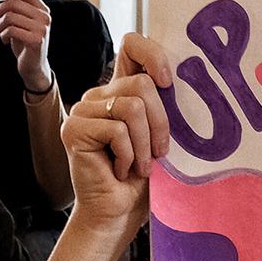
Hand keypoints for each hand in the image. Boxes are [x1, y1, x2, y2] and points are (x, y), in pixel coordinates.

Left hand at [0, 0, 54, 91]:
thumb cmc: (25, 43)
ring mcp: (41, 28)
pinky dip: (3, 35)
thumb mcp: (22, 22)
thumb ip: (17, 8)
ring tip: (1, 33)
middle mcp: (44, 16)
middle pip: (13, 2)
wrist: (34, 66)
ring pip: (10, 17)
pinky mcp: (36, 40)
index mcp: (42, 8)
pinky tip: (6, 40)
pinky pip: (11, 30)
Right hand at [61, 34, 172, 240]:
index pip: (132, 45)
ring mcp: (83, 110)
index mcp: (121, 90)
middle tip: (158, 153)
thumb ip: (164, 106)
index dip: (153, 54)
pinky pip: (117, 130)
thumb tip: (187, 81)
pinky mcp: (74, 129)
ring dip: (145, 145)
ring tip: (140, 166)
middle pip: (141, 83)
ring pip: (132, 107)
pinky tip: (121, 171)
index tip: (168, 82)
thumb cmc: (143, 179)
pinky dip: (128, 155)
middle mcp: (99, 94)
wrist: (118, 214)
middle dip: (160, 122)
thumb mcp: (161, 135)